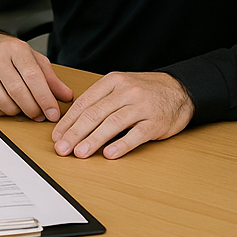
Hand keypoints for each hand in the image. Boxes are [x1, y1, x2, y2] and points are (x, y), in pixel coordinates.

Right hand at [0, 32, 72, 121]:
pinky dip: (0, 112)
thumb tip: (66, 96)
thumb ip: (51, 78)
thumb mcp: (34, 59)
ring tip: (24, 110)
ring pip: (1, 100)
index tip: (53, 113)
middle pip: (17, 90)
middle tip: (40, 115)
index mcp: (16, 49)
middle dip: (32, 108)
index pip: (33, 76)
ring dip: (16, 111)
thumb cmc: (10, 53)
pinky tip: (7, 107)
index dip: (45, 98)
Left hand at [51, 71, 193, 158]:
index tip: (57, 136)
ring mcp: (141, 106)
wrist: (179, 90)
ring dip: (93, 140)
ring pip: (112, 124)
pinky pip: (136, 134)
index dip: (68, 121)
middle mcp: (125, 92)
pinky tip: (109, 154)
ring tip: (80, 153)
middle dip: (75, 133)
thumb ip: (99, 100)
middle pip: (95, 113)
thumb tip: (72, 122)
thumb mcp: (120, 86)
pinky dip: (121, 144)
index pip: (85, 102)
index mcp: (112, 81)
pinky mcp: (155, 122)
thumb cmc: (145, 91)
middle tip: (62, 148)